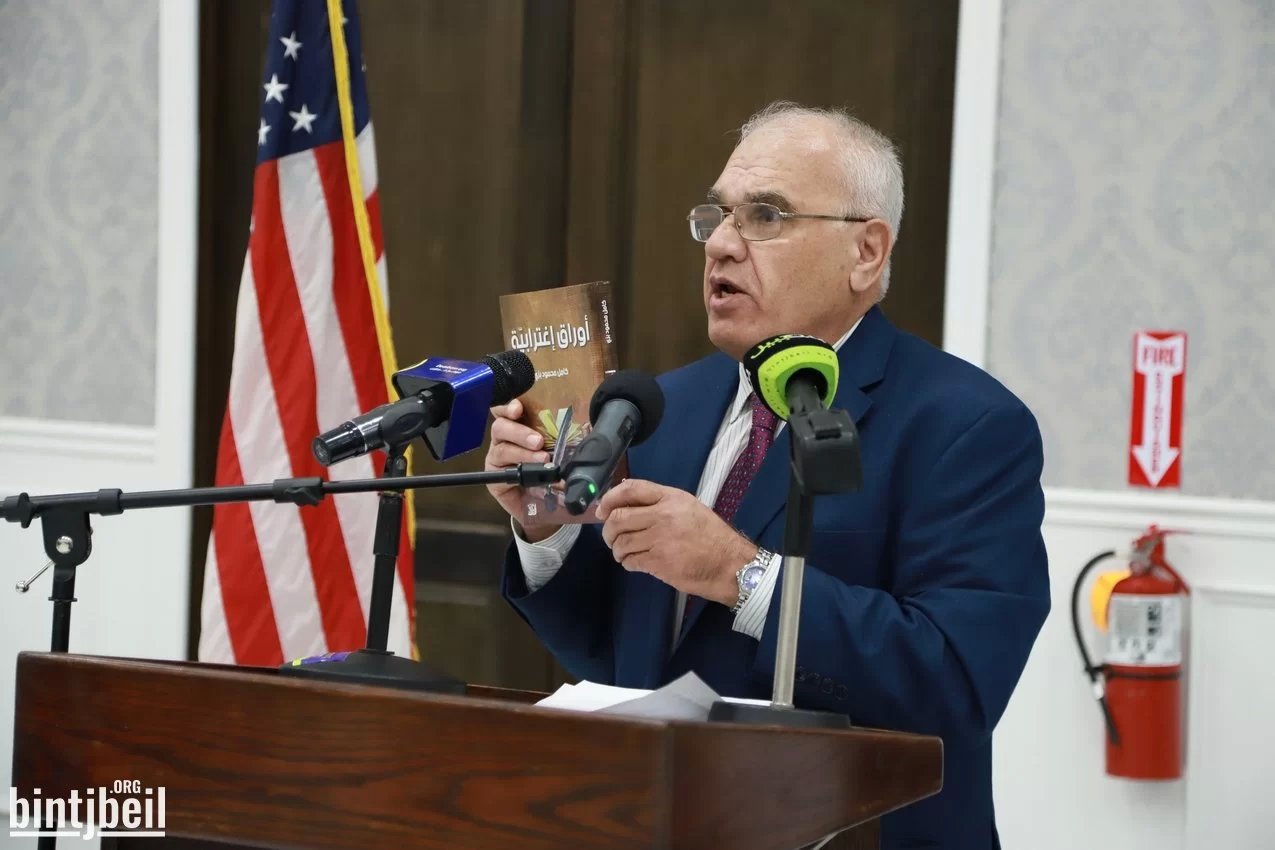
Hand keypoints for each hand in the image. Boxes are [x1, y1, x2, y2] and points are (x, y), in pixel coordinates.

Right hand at [484, 398, 560, 542]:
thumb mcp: (564, 453)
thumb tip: (587, 427)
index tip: (518, 407)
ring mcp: (498, 459)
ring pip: (501, 448)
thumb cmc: (556, 475)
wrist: (549, 507)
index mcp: (521, 426)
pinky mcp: (494, 479)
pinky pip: (497, 471)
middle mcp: (505, 440)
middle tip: (538, 442)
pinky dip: (514, 471)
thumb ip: (566, 439)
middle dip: (519, 432)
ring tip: (541, 459)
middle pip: (501, 426)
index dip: (509, 405)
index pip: (508, 410)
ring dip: (522, 452)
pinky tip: (524, 474)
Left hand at [596, 479, 757, 605]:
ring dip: (617, 550)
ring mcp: (660, 539)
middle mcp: (663, 515)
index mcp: (671, 497)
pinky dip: (627, 563)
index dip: (609, 499)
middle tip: (610, 538)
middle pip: (618, 517)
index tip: (601, 510)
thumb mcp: (689, 508)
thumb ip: (660, 502)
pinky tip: (634, 563)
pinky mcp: (659, 562)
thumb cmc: (711, 536)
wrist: (729, 564)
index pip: (631, 489)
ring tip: (623, 553)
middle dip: (607, 530)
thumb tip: (625, 501)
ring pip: (621, 542)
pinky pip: (631, 561)